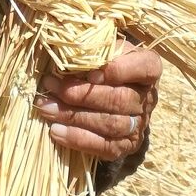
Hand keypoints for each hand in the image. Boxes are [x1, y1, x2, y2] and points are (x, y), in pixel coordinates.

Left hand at [34, 40, 160, 160]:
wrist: (110, 91)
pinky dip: (79, 139)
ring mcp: (139, 124)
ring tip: (46, 108)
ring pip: (110, 124)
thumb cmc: (101, 62)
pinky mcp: (127, 145)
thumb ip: (94, 49)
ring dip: (74, 116)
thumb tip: (71, 55)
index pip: (145, 68)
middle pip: (119, 99)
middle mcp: (148, 98)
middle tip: (51, 86)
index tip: (90, 73)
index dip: (119, 70)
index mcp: (148, 68)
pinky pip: (106, 147)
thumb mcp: (102, 48)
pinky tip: (56, 131)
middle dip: (81, 94)